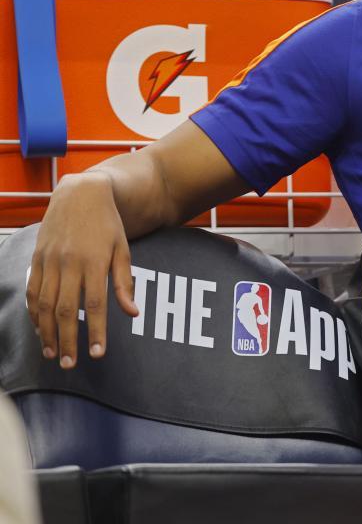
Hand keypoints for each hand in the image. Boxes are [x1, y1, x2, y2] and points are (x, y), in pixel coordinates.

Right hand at [27, 173, 138, 368]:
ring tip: (53, 354)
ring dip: (47, 333)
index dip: (94, 331)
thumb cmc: (108, 224)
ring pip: (43, 304)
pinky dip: (33, 313)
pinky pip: (32, 291)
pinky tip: (39, 330)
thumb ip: (124, 282)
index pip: (94, 305)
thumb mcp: (123, 249)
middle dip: (67, 340)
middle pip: (64, 311)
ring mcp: (49, 261)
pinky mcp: (37, 259)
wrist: (80, 194)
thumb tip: (132, 313)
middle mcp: (69, 264)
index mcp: (94, 262)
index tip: (97, 354)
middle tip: (71, 364)